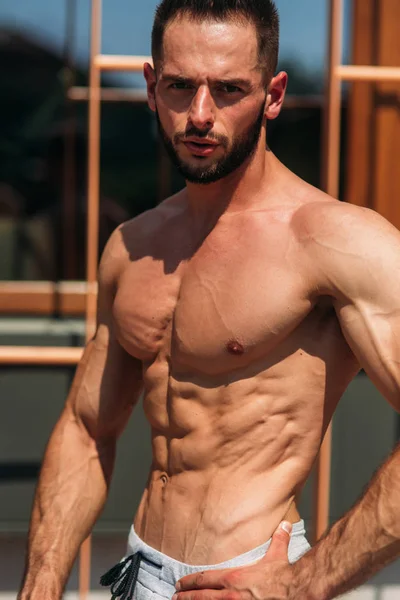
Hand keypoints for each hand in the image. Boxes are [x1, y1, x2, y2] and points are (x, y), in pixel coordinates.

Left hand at [174, 522, 302, 599]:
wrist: (296, 592)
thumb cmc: (284, 577)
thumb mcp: (278, 556)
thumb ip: (278, 539)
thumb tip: (285, 524)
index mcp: (234, 577)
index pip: (206, 578)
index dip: (190, 582)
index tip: (180, 583)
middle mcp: (230, 594)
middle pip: (201, 596)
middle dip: (186, 597)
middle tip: (175, 597)